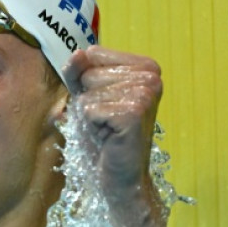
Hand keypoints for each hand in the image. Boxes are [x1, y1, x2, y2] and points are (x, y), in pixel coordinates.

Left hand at [63, 45, 164, 226]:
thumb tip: (78, 53)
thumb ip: (77, 70)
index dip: (88, 80)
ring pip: (88, 90)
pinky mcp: (133, 113)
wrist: (119, 173)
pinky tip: (109, 135)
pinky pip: (90, 108)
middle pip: (89, 72)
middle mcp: (151, 76)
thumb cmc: (104, 131)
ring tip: (109, 126)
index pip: (93, 53)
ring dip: (91, 113)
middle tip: (108, 118)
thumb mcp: (86, 92)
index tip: (106, 101)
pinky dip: (92, 124)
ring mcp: (145, 93)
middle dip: (90, 98)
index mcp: (146, 66)